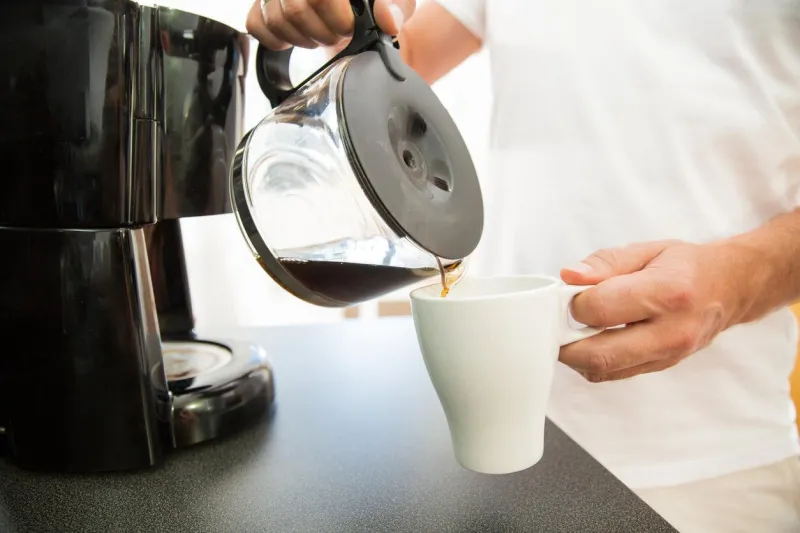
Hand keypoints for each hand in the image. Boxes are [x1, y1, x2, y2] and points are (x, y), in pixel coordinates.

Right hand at [246, 0, 415, 50]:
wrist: (356, 5)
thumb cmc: (372, 0)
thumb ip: (394, 5)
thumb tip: (387, 21)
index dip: (337, 19)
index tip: (349, 27)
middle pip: (295, 9)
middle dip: (323, 33)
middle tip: (338, 33)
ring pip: (276, 19)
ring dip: (303, 39)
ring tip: (321, 35)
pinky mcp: (262, 3)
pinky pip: (256, 24)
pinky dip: (276, 40)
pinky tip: (295, 38)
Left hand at [557, 240, 755, 381]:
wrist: (730, 288)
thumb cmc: (687, 266)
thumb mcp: (646, 250)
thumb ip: (604, 263)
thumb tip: (569, 277)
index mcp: (667, 293)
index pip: (599, 310)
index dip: (573, 303)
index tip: (571, 294)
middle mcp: (671, 331)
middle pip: (599, 355)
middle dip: (565, 342)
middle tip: (556, 324)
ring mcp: (669, 355)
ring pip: (604, 371)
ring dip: (577, 355)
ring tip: (575, 331)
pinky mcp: (663, 367)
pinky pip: (616, 374)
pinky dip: (595, 361)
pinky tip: (594, 340)